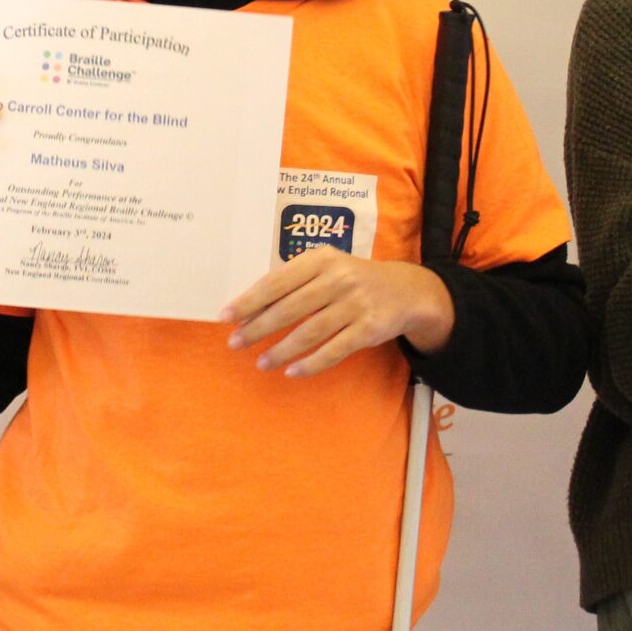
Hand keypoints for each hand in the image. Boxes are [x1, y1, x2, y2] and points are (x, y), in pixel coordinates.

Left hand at [220, 249, 453, 379]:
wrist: (405, 290)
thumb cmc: (352, 279)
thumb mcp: (326, 267)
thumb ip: (294, 280)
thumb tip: (250, 306)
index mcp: (321, 259)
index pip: (277, 281)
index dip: (250, 300)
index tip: (226, 316)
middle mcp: (338, 278)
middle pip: (290, 308)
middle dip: (258, 327)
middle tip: (235, 342)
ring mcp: (355, 304)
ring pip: (310, 332)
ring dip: (281, 350)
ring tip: (260, 363)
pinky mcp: (369, 329)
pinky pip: (334, 350)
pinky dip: (310, 364)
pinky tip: (291, 371)